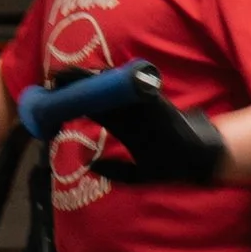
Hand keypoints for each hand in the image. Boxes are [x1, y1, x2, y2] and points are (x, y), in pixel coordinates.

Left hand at [18, 62, 227, 186]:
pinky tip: (95, 76)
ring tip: (65, 75)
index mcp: (124, 127)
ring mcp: (140, 105)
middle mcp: (129, 113)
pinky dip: (113, 81)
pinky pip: (129, 88)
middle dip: (75, 88)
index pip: (93, 112)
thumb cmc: (172, 165)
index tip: (52, 101)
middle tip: (51, 81)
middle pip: (96, 96)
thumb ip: (117, 173)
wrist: (199, 156)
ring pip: (109, 89)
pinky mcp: (152, 100)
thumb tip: (89, 167)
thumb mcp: (139, 176)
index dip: (72, 105)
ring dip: (87, 80)